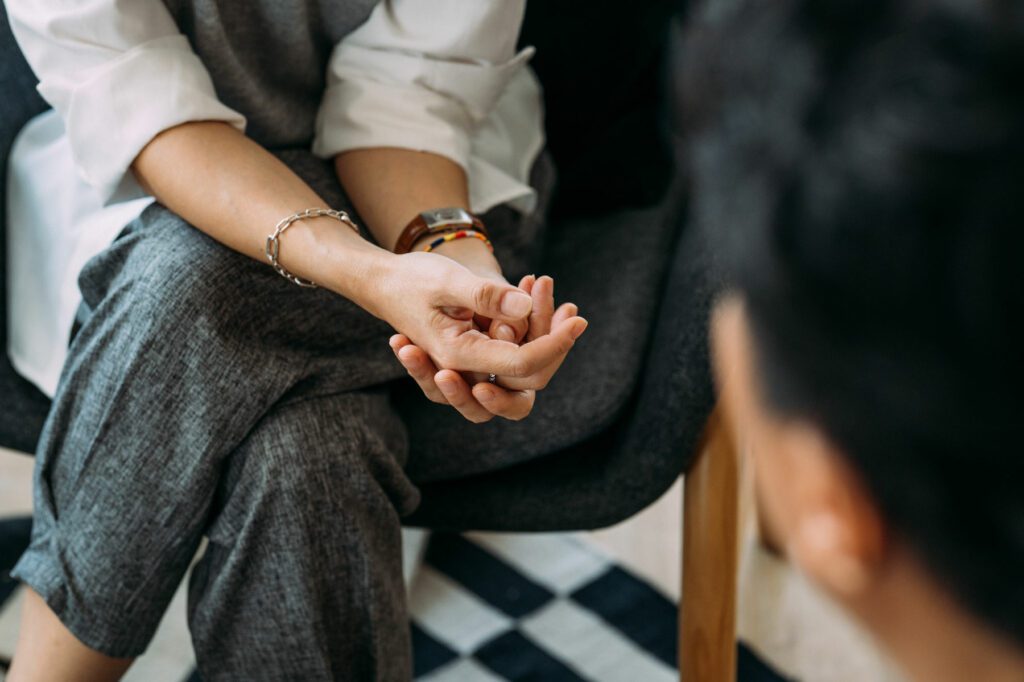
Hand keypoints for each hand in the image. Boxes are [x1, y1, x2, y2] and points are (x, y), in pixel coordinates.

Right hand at [372, 252, 586, 381]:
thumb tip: (524, 306)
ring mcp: (471, 366)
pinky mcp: (477, 354)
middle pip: (526, 381)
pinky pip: (511, 351)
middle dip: (552, 346)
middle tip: (571, 311)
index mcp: (458, 356)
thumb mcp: (447, 280)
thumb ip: (484, 295)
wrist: (384, 282)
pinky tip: (532, 287)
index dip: (554, 345)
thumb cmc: (410, 279)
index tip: (578, 319)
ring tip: (545, 291)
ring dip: (541, 334)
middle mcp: (465, 370)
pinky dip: (529, 326)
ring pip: (520, 371)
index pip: (520, 364)